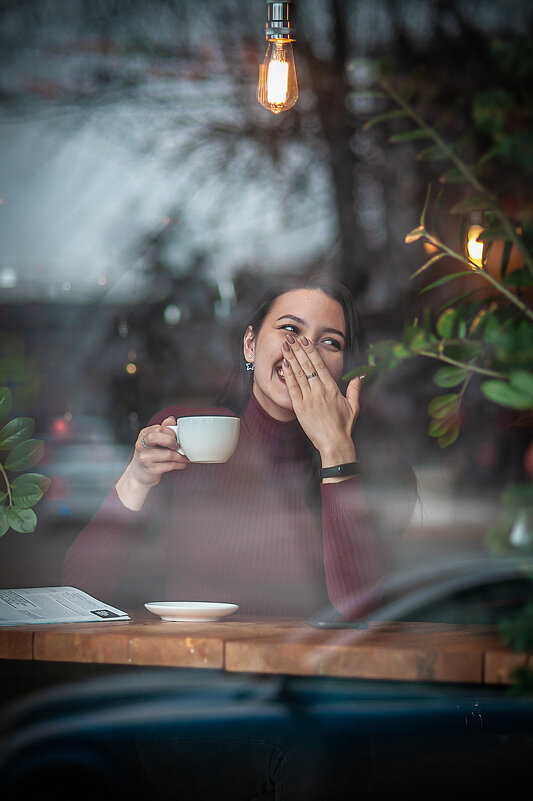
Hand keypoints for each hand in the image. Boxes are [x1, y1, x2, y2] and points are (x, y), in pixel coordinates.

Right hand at [116, 416, 188, 509]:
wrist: (139, 474)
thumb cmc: (150, 454)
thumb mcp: (154, 440)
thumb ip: (163, 429)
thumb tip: (171, 419)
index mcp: (143, 435)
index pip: (158, 428)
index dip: (171, 432)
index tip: (176, 437)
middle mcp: (141, 445)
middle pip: (156, 437)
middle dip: (171, 441)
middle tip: (178, 446)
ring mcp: (145, 458)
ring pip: (168, 454)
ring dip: (181, 456)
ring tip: (185, 457)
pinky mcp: (151, 470)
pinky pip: (170, 465)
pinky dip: (180, 465)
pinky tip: (182, 464)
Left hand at [281, 336, 361, 464]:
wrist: (334, 443)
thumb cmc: (343, 426)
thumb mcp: (353, 406)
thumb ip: (355, 389)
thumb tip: (361, 375)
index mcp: (332, 388)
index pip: (320, 365)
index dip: (311, 351)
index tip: (305, 340)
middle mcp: (319, 391)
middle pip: (307, 365)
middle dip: (298, 349)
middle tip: (290, 337)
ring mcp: (309, 399)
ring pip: (298, 374)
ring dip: (291, 358)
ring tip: (285, 345)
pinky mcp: (300, 408)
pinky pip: (293, 388)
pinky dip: (288, 375)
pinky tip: (284, 365)